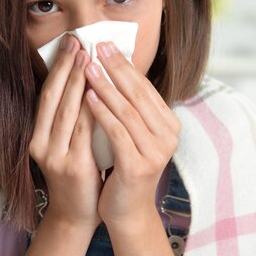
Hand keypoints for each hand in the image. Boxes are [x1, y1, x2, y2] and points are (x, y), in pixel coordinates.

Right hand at [29, 35, 101, 229]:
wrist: (76, 215)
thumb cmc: (78, 175)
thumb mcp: (69, 144)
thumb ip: (74, 118)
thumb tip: (89, 81)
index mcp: (37, 135)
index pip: (47, 94)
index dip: (58, 68)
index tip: (71, 43)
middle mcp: (39, 143)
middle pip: (52, 98)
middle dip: (66, 67)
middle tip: (78, 41)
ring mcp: (53, 155)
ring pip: (66, 111)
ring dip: (77, 82)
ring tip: (88, 58)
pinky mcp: (70, 166)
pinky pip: (82, 131)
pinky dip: (89, 109)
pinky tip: (98, 91)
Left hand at [84, 41, 180, 230]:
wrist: (126, 210)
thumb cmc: (124, 167)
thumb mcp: (131, 133)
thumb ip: (129, 107)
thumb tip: (112, 66)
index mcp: (168, 125)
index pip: (144, 87)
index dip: (124, 64)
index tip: (104, 44)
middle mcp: (168, 136)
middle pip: (137, 94)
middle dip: (115, 67)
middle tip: (96, 46)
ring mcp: (156, 152)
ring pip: (127, 110)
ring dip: (105, 86)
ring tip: (87, 67)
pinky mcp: (139, 165)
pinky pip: (117, 132)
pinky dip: (102, 112)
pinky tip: (87, 97)